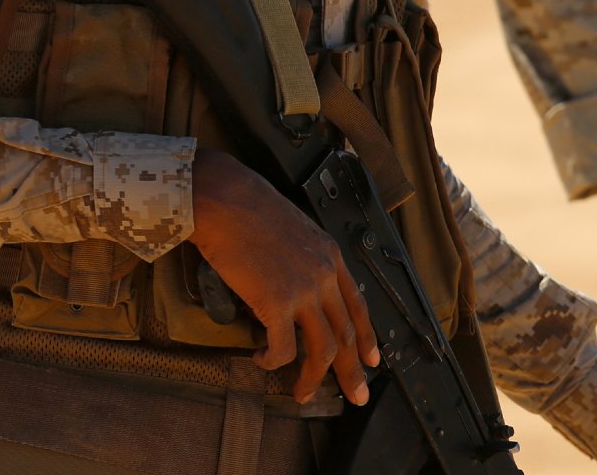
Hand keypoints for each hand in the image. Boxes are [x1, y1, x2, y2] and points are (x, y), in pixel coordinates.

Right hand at [189, 149, 379, 405]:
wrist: (224, 200)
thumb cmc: (248, 211)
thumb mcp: (293, 232)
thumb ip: (304, 261)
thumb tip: (296, 292)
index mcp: (330, 256)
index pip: (358, 305)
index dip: (367, 336)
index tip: (371, 360)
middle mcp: (325, 275)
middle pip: (347, 332)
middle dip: (353, 369)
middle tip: (358, 396)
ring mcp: (303, 290)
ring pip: (323, 347)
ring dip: (313, 377)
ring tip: (301, 395)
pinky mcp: (276, 302)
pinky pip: (283, 348)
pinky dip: (274, 361)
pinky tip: (262, 360)